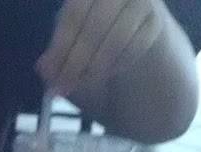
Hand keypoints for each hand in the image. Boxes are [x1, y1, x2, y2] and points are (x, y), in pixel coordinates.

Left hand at [37, 0, 166, 97]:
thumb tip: (43, 68)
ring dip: (94, 69)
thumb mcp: (69, 44)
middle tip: (63, 88)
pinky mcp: (156, 20)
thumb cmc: (95, 39)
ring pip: (114, 40)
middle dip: (75, 63)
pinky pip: (133, 49)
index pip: (73, 14)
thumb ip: (56, 53)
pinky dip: (116, 67)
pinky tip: (105, 75)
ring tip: (82, 83)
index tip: (50, 78)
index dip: (60, 48)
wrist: (136, 40)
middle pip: (93, 27)